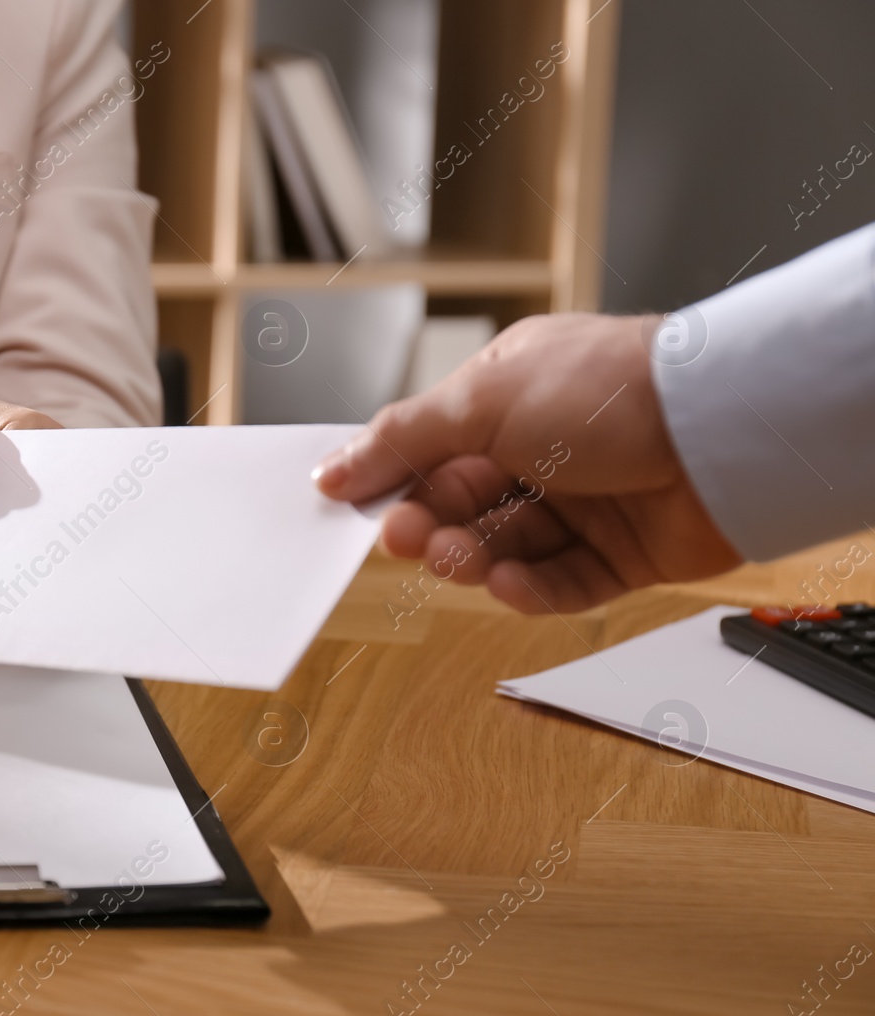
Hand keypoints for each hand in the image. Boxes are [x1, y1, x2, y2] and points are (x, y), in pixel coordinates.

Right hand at [312, 313, 742, 612]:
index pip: (429, 446)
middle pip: (462, 502)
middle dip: (429, 523)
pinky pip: (560, 582)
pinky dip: (531, 588)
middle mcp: (545, 447)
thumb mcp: (479, 401)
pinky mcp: (623, 553)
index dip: (390, 478)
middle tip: (404, 539)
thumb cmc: (608, 390)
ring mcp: (585, 501)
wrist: (719, 428)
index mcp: (508, 395)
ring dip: (474, 558)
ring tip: (461, 560)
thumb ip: (400, 440)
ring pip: (505, 546)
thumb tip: (333, 469)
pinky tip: (512, 582)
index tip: (351, 506)